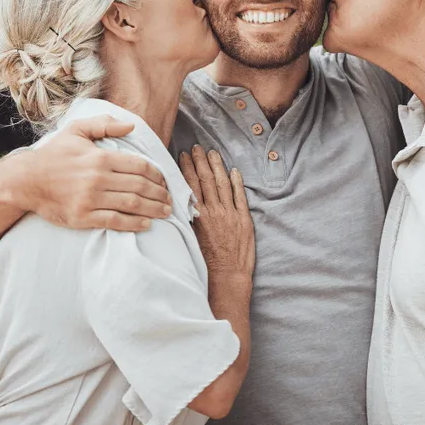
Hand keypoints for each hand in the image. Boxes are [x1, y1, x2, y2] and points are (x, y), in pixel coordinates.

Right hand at [23, 115, 170, 230]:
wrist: (25, 181)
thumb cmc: (53, 155)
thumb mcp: (76, 131)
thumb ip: (103, 124)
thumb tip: (130, 125)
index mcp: (100, 157)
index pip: (140, 166)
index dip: (158, 175)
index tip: (164, 181)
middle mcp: (98, 178)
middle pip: (140, 186)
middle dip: (160, 193)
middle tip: (169, 199)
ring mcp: (91, 199)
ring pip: (132, 204)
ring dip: (153, 209)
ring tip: (164, 212)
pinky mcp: (83, 217)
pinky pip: (115, 221)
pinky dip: (134, 224)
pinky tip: (146, 224)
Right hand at [178, 145, 254, 281]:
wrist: (226, 276)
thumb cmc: (205, 263)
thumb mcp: (189, 239)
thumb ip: (187, 219)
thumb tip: (179, 203)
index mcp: (198, 216)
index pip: (190, 185)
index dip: (187, 168)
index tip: (183, 156)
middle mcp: (214, 212)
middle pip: (206, 180)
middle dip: (201, 162)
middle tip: (197, 148)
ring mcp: (230, 214)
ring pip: (222, 184)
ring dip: (217, 167)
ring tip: (213, 153)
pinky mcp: (244, 220)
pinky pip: (240, 196)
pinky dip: (237, 182)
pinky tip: (234, 171)